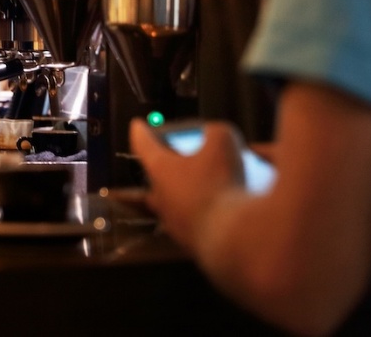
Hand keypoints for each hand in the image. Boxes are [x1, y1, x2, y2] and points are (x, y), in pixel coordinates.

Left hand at [129, 119, 245, 247]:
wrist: (234, 240)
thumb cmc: (220, 184)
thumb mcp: (222, 142)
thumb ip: (215, 134)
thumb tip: (215, 137)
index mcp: (160, 170)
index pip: (144, 145)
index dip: (141, 133)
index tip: (136, 126)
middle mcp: (162, 198)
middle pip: (156, 180)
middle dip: (164, 169)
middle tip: (174, 161)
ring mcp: (176, 224)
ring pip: (175, 204)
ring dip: (188, 194)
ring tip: (209, 187)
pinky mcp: (195, 243)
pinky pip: (196, 223)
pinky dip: (207, 214)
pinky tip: (225, 211)